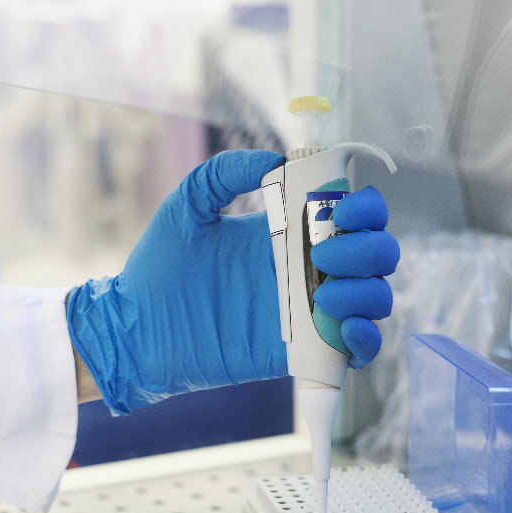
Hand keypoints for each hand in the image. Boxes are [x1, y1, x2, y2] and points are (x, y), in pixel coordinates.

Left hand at [66, 150, 399, 414]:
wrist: (135, 330)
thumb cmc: (157, 267)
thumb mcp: (187, 206)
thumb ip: (225, 172)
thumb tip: (274, 158)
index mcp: (290, 231)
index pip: (354, 214)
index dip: (365, 208)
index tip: (344, 210)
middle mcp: (308, 269)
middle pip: (376, 255)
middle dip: (367, 249)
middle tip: (325, 255)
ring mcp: (308, 313)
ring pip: (374, 299)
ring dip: (366, 292)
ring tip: (325, 294)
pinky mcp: (301, 354)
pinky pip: (356, 350)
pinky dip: (366, 340)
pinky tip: (345, 329)